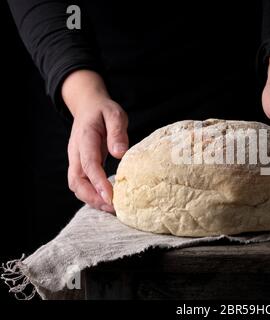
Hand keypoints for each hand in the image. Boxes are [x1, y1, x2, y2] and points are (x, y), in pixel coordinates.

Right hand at [62, 70, 128, 211]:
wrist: (87, 106)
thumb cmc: (103, 111)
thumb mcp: (115, 114)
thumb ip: (117, 132)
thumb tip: (120, 153)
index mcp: (85, 139)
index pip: (89, 164)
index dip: (98, 182)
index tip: (111, 197)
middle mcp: (76, 152)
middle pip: (76, 181)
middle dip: (92, 197)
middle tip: (112, 208)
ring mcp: (75, 160)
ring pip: (76, 185)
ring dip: (91, 199)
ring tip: (111, 208)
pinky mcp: (80, 165)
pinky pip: (82, 184)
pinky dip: (91, 194)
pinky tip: (107, 200)